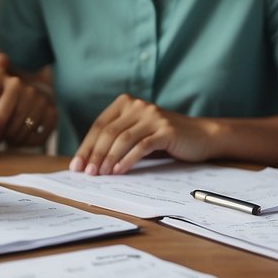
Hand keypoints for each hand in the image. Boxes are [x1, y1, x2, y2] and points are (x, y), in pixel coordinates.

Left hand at [0, 53, 55, 150]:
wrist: (30, 94)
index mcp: (0, 78)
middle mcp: (21, 85)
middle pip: (7, 110)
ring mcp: (38, 98)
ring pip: (22, 125)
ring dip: (12, 138)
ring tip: (6, 138)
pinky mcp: (51, 112)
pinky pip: (38, 135)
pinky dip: (27, 142)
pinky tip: (20, 140)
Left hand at [71, 94, 213, 174]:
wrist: (201, 135)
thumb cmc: (165, 138)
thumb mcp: (138, 133)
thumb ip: (117, 140)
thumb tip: (89, 162)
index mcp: (127, 103)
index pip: (99, 125)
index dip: (86, 146)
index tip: (76, 166)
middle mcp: (138, 105)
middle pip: (109, 132)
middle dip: (94, 154)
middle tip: (87, 173)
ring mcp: (153, 116)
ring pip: (123, 139)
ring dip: (108, 159)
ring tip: (100, 175)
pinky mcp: (166, 130)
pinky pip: (141, 146)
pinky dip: (127, 160)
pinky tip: (119, 171)